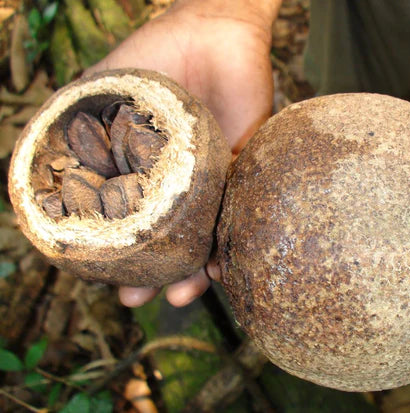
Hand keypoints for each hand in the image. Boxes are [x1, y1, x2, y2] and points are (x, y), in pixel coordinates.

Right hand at [86, 0, 280, 306]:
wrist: (210, 30)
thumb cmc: (154, 56)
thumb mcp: (105, 94)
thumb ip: (76, 128)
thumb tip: (33, 164)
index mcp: (146, 173)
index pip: (132, 225)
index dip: (119, 255)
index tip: (107, 280)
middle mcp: (181, 183)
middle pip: (170, 240)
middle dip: (156, 273)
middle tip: (138, 296)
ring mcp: (214, 180)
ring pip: (205, 236)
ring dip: (193, 270)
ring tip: (181, 293)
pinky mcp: (245, 168)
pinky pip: (240, 211)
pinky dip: (232, 239)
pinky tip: (219, 266)